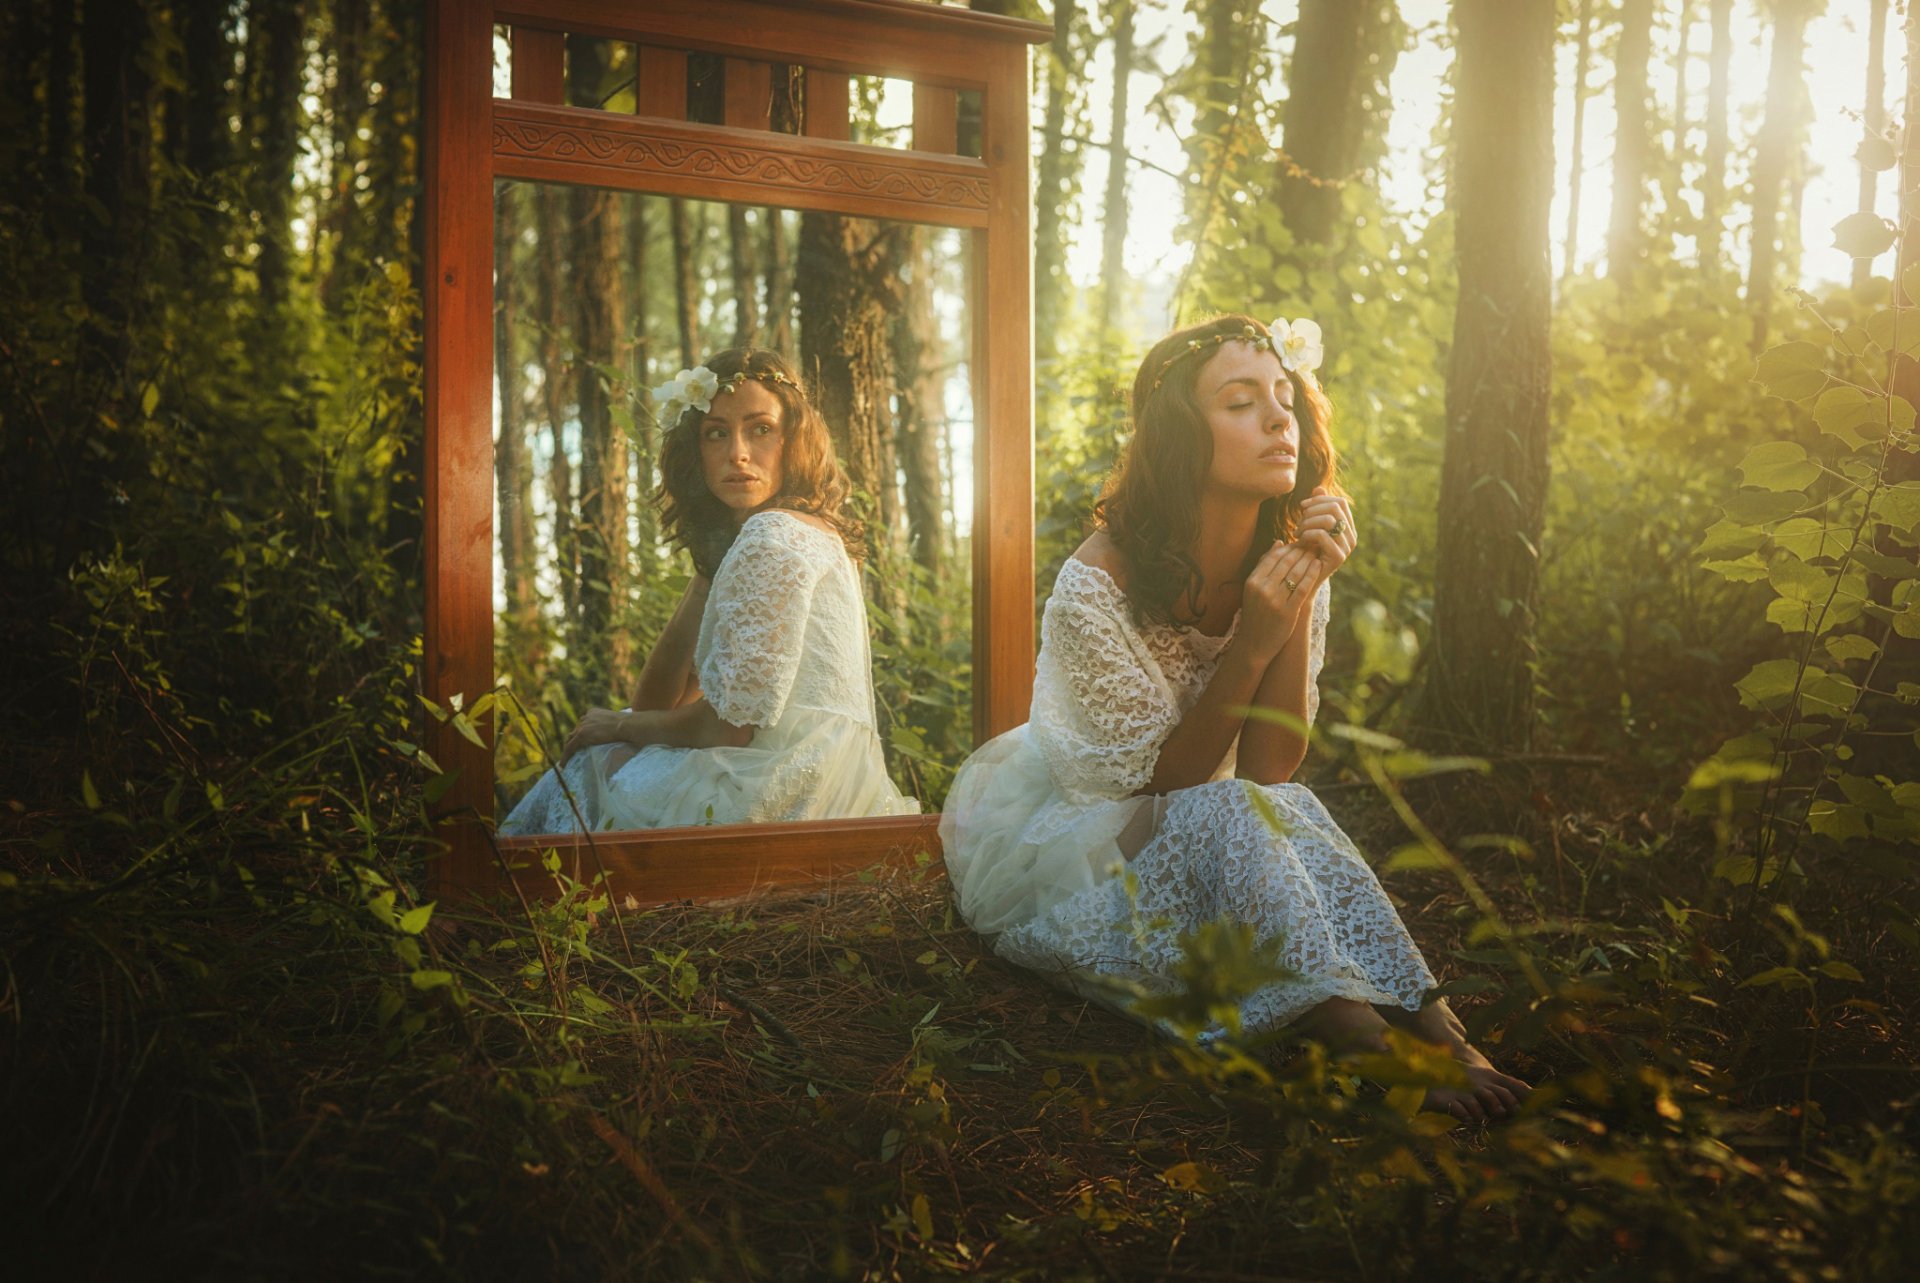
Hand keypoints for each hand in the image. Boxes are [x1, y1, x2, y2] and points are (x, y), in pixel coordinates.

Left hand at [561, 707, 629, 763]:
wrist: (628, 725)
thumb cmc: (630, 726)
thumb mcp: (617, 724)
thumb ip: (610, 727)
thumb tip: (616, 738)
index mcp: (594, 713)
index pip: (584, 724)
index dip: (581, 734)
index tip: (582, 741)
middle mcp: (586, 717)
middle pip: (575, 731)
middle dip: (574, 741)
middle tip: (574, 752)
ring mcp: (583, 726)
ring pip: (571, 739)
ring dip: (569, 749)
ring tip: (567, 759)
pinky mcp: (582, 735)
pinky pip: (570, 747)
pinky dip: (566, 756)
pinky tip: (563, 765)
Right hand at [1239, 539, 1326, 660]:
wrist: (1254, 644)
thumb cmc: (1255, 614)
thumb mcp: (1253, 589)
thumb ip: (1264, 566)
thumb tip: (1279, 542)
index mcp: (1252, 581)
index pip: (1273, 556)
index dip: (1288, 546)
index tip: (1300, 541)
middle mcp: (1262, 589)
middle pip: (1286, 562)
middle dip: (1301, 549)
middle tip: (1313, 542)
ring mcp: (1275, 600)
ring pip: (1295, 572)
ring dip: (1308, 559)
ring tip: (1317, 551)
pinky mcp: (1288, 611)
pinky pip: (1302, 587)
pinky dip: (1312, 574)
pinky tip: (1319, 566)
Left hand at [1294, 487, 1354, 577]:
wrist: (1303, 579)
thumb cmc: (1306, 550)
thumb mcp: (1310, 526)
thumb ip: (1316, 508)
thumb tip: (1318, 488)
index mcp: (1348, 527)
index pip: (1339, 502)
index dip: (1319, 500)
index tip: (1302, 506)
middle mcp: (1352, 536)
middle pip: (1334, 508)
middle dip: (1312, 511)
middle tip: (1298, 522)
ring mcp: (1347, 547)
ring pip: (1328, 520)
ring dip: (1307, 522)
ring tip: (1296, 532)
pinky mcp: (1338, 557)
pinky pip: (1322, 535)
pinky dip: (1307, 534)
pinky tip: (1299, 540)